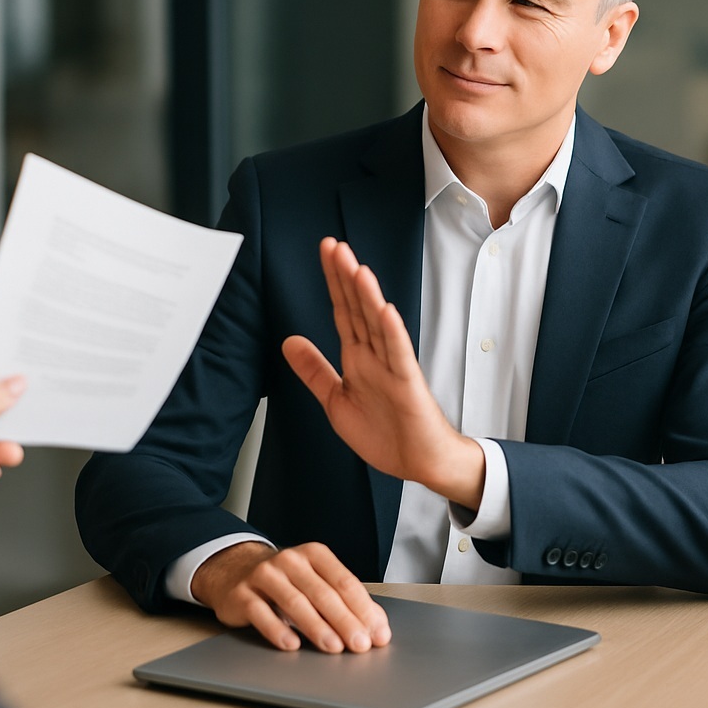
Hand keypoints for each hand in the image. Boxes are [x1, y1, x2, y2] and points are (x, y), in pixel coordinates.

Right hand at [190, 540, 390, 653]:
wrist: (235, 570)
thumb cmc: (286, 580)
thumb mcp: (315, 581)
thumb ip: (344, 601)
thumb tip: (378, 627)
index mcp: (314, 554)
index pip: (344, 582)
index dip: (364, 609)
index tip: (377, 633)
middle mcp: (290, 560)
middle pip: (322, 593)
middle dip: (345, 620)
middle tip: (361, 644)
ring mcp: (264, 575)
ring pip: (294, 602)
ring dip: (316, 627)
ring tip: (334, 647)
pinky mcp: (241, 594)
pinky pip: (261, 613)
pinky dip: (277, 630)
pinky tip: (291, 645)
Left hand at [282, 237, 485, 508]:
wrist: (418, 462)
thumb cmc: (385, 432)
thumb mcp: (335, 399)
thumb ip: (314, 369)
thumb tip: (288, 340)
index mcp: (358, 357)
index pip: (343, 311)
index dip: (334, 281)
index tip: (326, 251)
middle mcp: (375, 355)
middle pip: (358, 309)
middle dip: (346, 277)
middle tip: (334, 245)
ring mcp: (392, 367)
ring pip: (377, 325)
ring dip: (367, 297)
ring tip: (356, 268)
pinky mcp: (407, 384)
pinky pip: (399, 355)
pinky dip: (392, 333)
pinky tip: (385, 312)